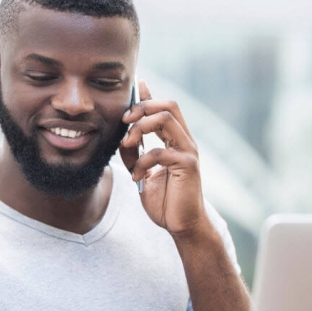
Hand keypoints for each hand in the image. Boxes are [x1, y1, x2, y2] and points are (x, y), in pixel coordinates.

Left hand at [119, 80, 208, 236]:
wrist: (182, 225)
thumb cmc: (165, 201)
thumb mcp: (142, 172)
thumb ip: (134, 154)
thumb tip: (122, 136)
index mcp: (176, 141)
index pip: (165, 109)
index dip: (149, 95)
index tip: (135, 85)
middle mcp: (185, 142)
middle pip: (168, 105)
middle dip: (142, 107)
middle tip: (124, 120)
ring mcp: (189, 152)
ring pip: (166, 119)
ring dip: (141, 127)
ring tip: (127, 144)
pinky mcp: (187, 165)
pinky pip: (160, 151)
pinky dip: (142, 161)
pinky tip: (136, 176)